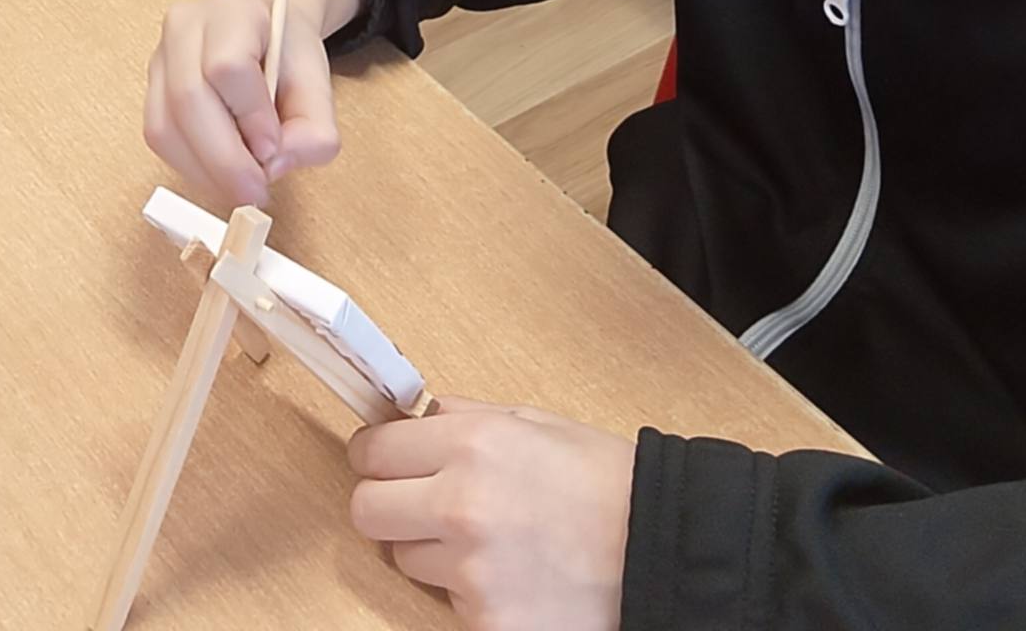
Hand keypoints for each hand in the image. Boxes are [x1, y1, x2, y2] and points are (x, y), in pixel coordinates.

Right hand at [143, 0, 360, 208]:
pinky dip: (190, 167)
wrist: (264, 35)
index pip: (229, 65)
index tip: (273, 150)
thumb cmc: (287, 57)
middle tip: (254, 191)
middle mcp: (186, 26)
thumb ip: (314, 129)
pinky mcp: (151, 88)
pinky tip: (218, 174)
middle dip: (223, 159)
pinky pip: (159, 137)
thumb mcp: (318, 86)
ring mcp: (161, 56)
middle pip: (188, 98)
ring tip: (239, 185)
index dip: (250, 116)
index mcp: (234, 11)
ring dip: (203, 170)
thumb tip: (274, 166)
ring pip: (165, 125)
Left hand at [350, 400, 633, 629]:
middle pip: (367, 510)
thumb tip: (417, 415)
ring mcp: (470, 571)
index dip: (375, 454)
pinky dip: (464, 589)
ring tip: (483, 538)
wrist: (658, 550)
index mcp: (471, 445)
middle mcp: (461, 505)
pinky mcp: (484, 622)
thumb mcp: (534, 422)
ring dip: (429, 548)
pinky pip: (444, 600)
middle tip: (416, 500)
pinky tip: (506, 572)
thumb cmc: (604, 481)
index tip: (381, 459)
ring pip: (403, 558)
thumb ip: (466, 416)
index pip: (373, 451)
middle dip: (386, 502)